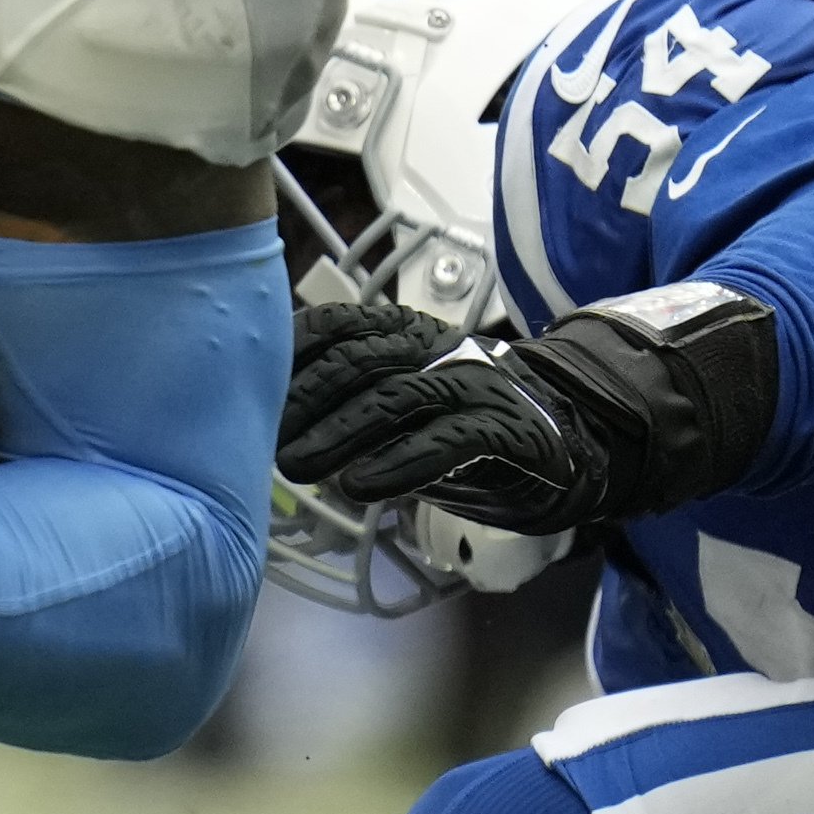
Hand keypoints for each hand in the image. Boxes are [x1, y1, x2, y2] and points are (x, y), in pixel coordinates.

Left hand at [279, 300, 591, 517]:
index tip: (246, 392)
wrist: (566, 444)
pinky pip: (449, 440)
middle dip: (303, 402)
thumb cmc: (463, 428)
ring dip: (339, 434)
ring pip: (397, 398)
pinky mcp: (508, 429)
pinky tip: (360, 487)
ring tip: (294, 468)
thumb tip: (266, 420)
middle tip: (262, 444)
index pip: (339, 326)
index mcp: (406, 335)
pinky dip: (400, 463)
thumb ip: (347, 401)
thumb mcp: (400, 407)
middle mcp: (439, 349)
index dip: (290, 355)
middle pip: (358, 362)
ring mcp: (476, 385)